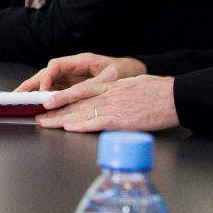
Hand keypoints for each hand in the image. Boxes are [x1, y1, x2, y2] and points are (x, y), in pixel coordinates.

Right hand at [17, 53, 144, 92]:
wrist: (134, 73)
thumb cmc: (125, 71)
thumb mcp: (112, 76)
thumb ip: (96, 83)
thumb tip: (80, 91)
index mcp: (80, 61)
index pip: (57, 65)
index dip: (47, 77)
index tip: (43, 90)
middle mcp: (73, 68)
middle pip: (47, 73)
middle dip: (32, 83)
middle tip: (18, 94)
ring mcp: (71, 77)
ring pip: (48, 82)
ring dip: (34, 90)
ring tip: (20, 99)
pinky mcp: (72, 86)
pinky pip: (55, 90)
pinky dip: (44, 97)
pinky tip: (36, 104)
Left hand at [34, 74, 178, 132]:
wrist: (174, 97)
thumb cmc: (158, 92)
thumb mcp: (133, 84)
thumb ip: (118, 90)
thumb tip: (111, 96)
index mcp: (110, 87)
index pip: (80, 91)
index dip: (62, 97)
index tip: (48, 102)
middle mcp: (107, 95)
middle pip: (75, 102)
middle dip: (55, 110)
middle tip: (38, 115)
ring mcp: (112, 107)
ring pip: (80, 112)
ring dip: (61, 119)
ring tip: (45, 123)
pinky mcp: (120, 120)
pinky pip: (96, 123)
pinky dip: (81, 125)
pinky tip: (68, 127)